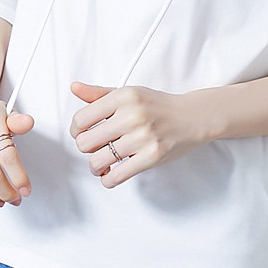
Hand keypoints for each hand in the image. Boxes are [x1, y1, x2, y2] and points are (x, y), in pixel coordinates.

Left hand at [69, 82, 206, 188]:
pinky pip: (115, 177)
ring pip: (97, 162)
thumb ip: (99, 93)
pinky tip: (112, 172)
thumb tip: (75, 88)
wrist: (192, 116)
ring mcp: (143, 137)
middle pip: (85, 142)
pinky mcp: (151, 157)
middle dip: (86, 148)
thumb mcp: (128, 93)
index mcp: (124, 96)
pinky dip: (108, 179)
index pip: (81, 119)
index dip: (76, 130)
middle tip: (95, 147)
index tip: (82, 133)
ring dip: (95, 166)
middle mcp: (132, 115)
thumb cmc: (157, 106)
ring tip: (102, 162)